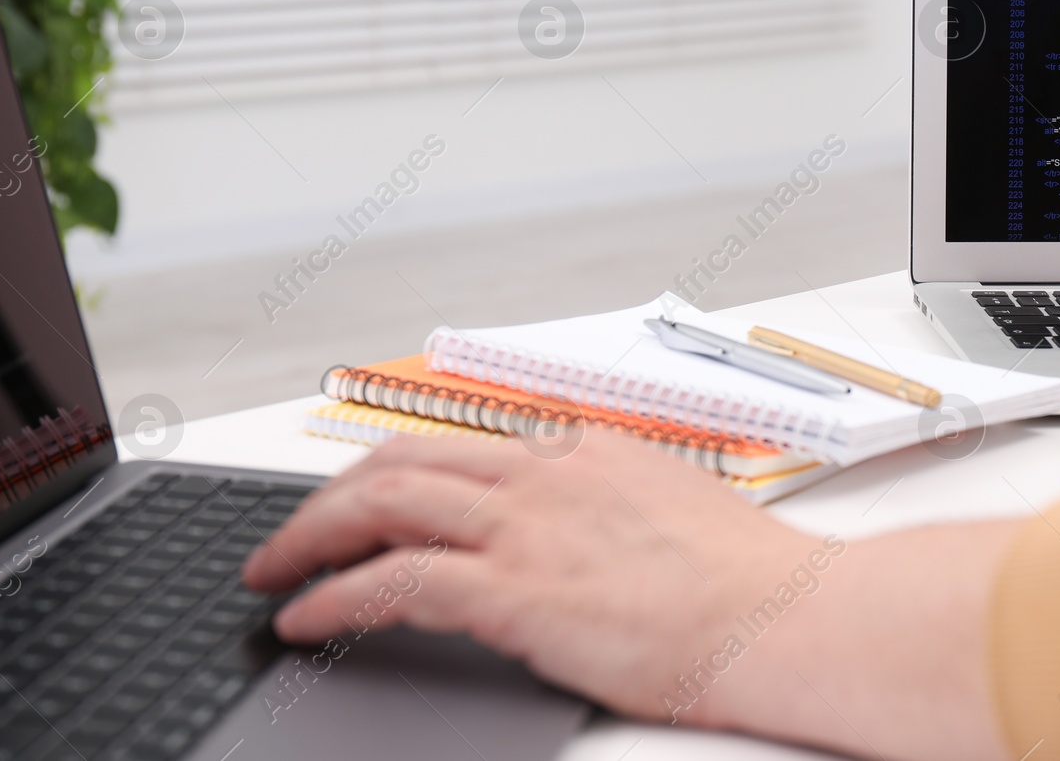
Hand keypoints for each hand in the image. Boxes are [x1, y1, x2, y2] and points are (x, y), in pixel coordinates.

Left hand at [242, 429, 1014, 760]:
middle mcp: (546, 474)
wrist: (786, 615)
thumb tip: (574, 534)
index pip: (458, 442)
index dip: (391, 470)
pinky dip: (336, 595)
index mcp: (582, 452)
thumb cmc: (749, 580)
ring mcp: (530, 526)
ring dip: (312, 535)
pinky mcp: (519, 590)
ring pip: (384, 501)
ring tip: (273, 569)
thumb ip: (608, 508)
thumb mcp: (670, 512)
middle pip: (403, 458)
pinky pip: (396, 581)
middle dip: (331, 493)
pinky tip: (305, 617)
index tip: (358, 497)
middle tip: (293, 531)